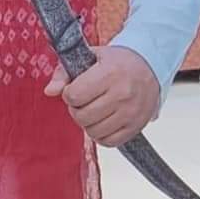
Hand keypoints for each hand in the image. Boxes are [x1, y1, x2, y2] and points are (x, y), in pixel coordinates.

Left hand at [44, 46, 159, 147]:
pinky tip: (101, 121)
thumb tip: (49, 91)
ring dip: (86, 123)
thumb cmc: (117, 61)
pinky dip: (100, 135)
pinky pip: (110, 142)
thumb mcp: (90, 56)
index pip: (75, 95)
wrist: (149, 66)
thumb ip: (65, 72)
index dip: (68, 94)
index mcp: (109, 73)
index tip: (73, 89)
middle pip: (83, 116)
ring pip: (94, 132)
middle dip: (75, 109)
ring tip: (91, 110)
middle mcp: (122, 94)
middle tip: (80, 101)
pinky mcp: (136, 127)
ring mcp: (130, 113)